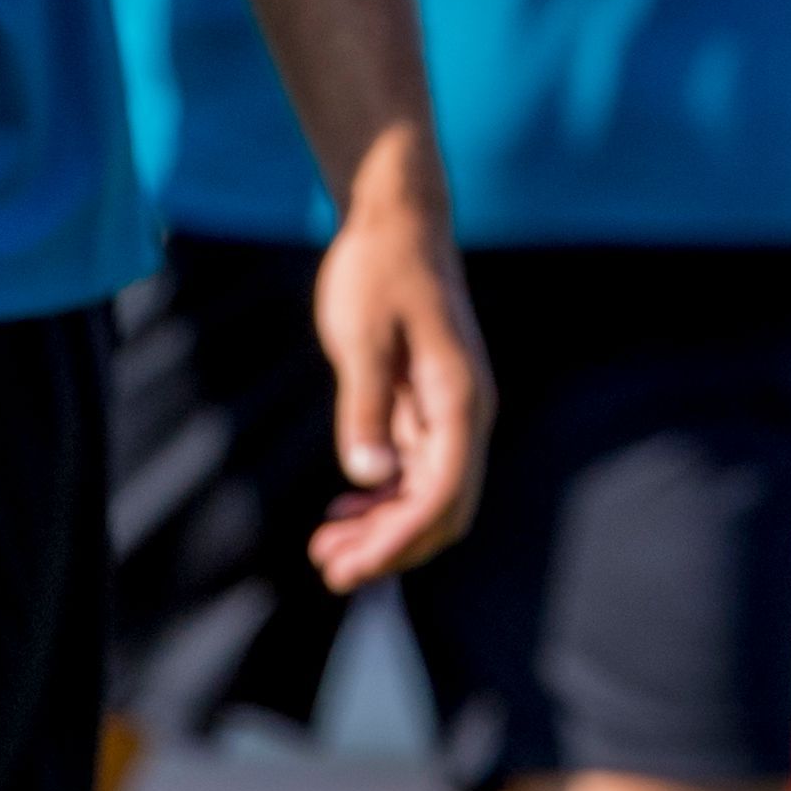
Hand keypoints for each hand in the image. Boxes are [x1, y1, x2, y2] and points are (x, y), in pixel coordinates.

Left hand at [306, 130, 489, 586]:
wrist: (396, 221)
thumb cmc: (378, 271)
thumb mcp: (361, 336)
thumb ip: (365, 407)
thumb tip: (369, 479)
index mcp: (459, 397)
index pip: (443, 491)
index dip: (398, 538)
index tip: (349, 566)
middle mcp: (465, 414)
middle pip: (442, 508)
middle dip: (391, 548)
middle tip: (329, 568)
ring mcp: (449, 414)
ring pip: (429, 496)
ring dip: (384, 530)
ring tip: (325, 548)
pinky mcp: (428, 407)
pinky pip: (415, 473)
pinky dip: (383, 500)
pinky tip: (344, 509)